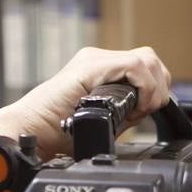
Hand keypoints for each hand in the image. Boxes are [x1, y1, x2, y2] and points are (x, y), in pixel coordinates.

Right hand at [0, 46, 171, 156]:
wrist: (34, 131)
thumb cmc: (60, 130)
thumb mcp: (106, 119)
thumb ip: (128, 109)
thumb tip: (149, 108)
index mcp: (103, 69)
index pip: (146, 68)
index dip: (155, 92)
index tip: (143, 114)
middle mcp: (99, 59)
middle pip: (151, 60)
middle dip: (158, 89)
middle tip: (142, 113)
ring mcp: (95, 60)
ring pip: (147, 60)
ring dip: (152, 89)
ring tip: (138, 111)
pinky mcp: (90, 67)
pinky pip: (134, 66)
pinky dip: (144, 89)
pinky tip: (134, 107)